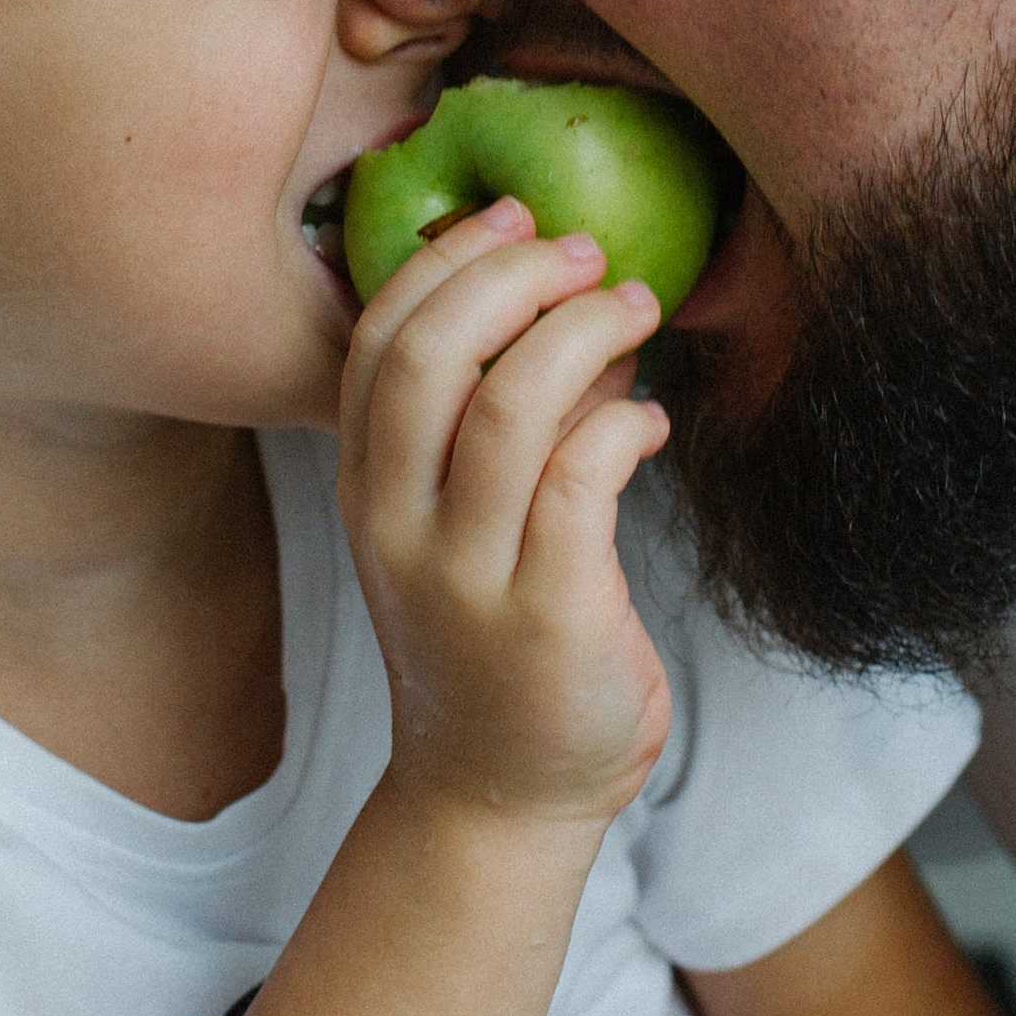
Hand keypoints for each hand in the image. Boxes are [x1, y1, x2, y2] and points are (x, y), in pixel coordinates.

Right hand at [338, 199, 671, 827]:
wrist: (496, 797)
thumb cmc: (490, 644)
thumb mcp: (457, 528)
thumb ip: (498, 425)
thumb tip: (575, 314)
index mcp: (365, 490)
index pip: (378, 340)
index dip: (445, 261)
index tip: (515, 218)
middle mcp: (396, 527)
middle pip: (430, 357)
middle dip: (513, 277)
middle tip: (586, 252)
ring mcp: (466, 576)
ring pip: (509, 408)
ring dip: (582, 334)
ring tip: (636, 310)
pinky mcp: (546, 617)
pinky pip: (582, 480)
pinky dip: (624, 424)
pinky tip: (650, 423)